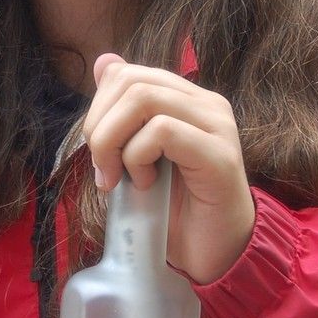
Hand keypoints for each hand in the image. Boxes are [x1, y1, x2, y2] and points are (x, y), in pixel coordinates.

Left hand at [84, 53, 254, 283]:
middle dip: (100, 125)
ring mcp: (217, 126)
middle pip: (132, 82)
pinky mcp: (220, 154)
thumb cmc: (175, 209)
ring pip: (144, 99)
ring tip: (120, 177)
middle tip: (102, 168)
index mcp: (187, 100)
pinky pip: (163, 131)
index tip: (98, 151)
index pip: (129, 73)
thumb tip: (104, 62)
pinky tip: (144, 184)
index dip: (99, 107)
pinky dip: (138, 157)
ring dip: (115, 141)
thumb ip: (124, 113)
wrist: (213, 255)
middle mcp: (207, 104)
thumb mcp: (137, 154)